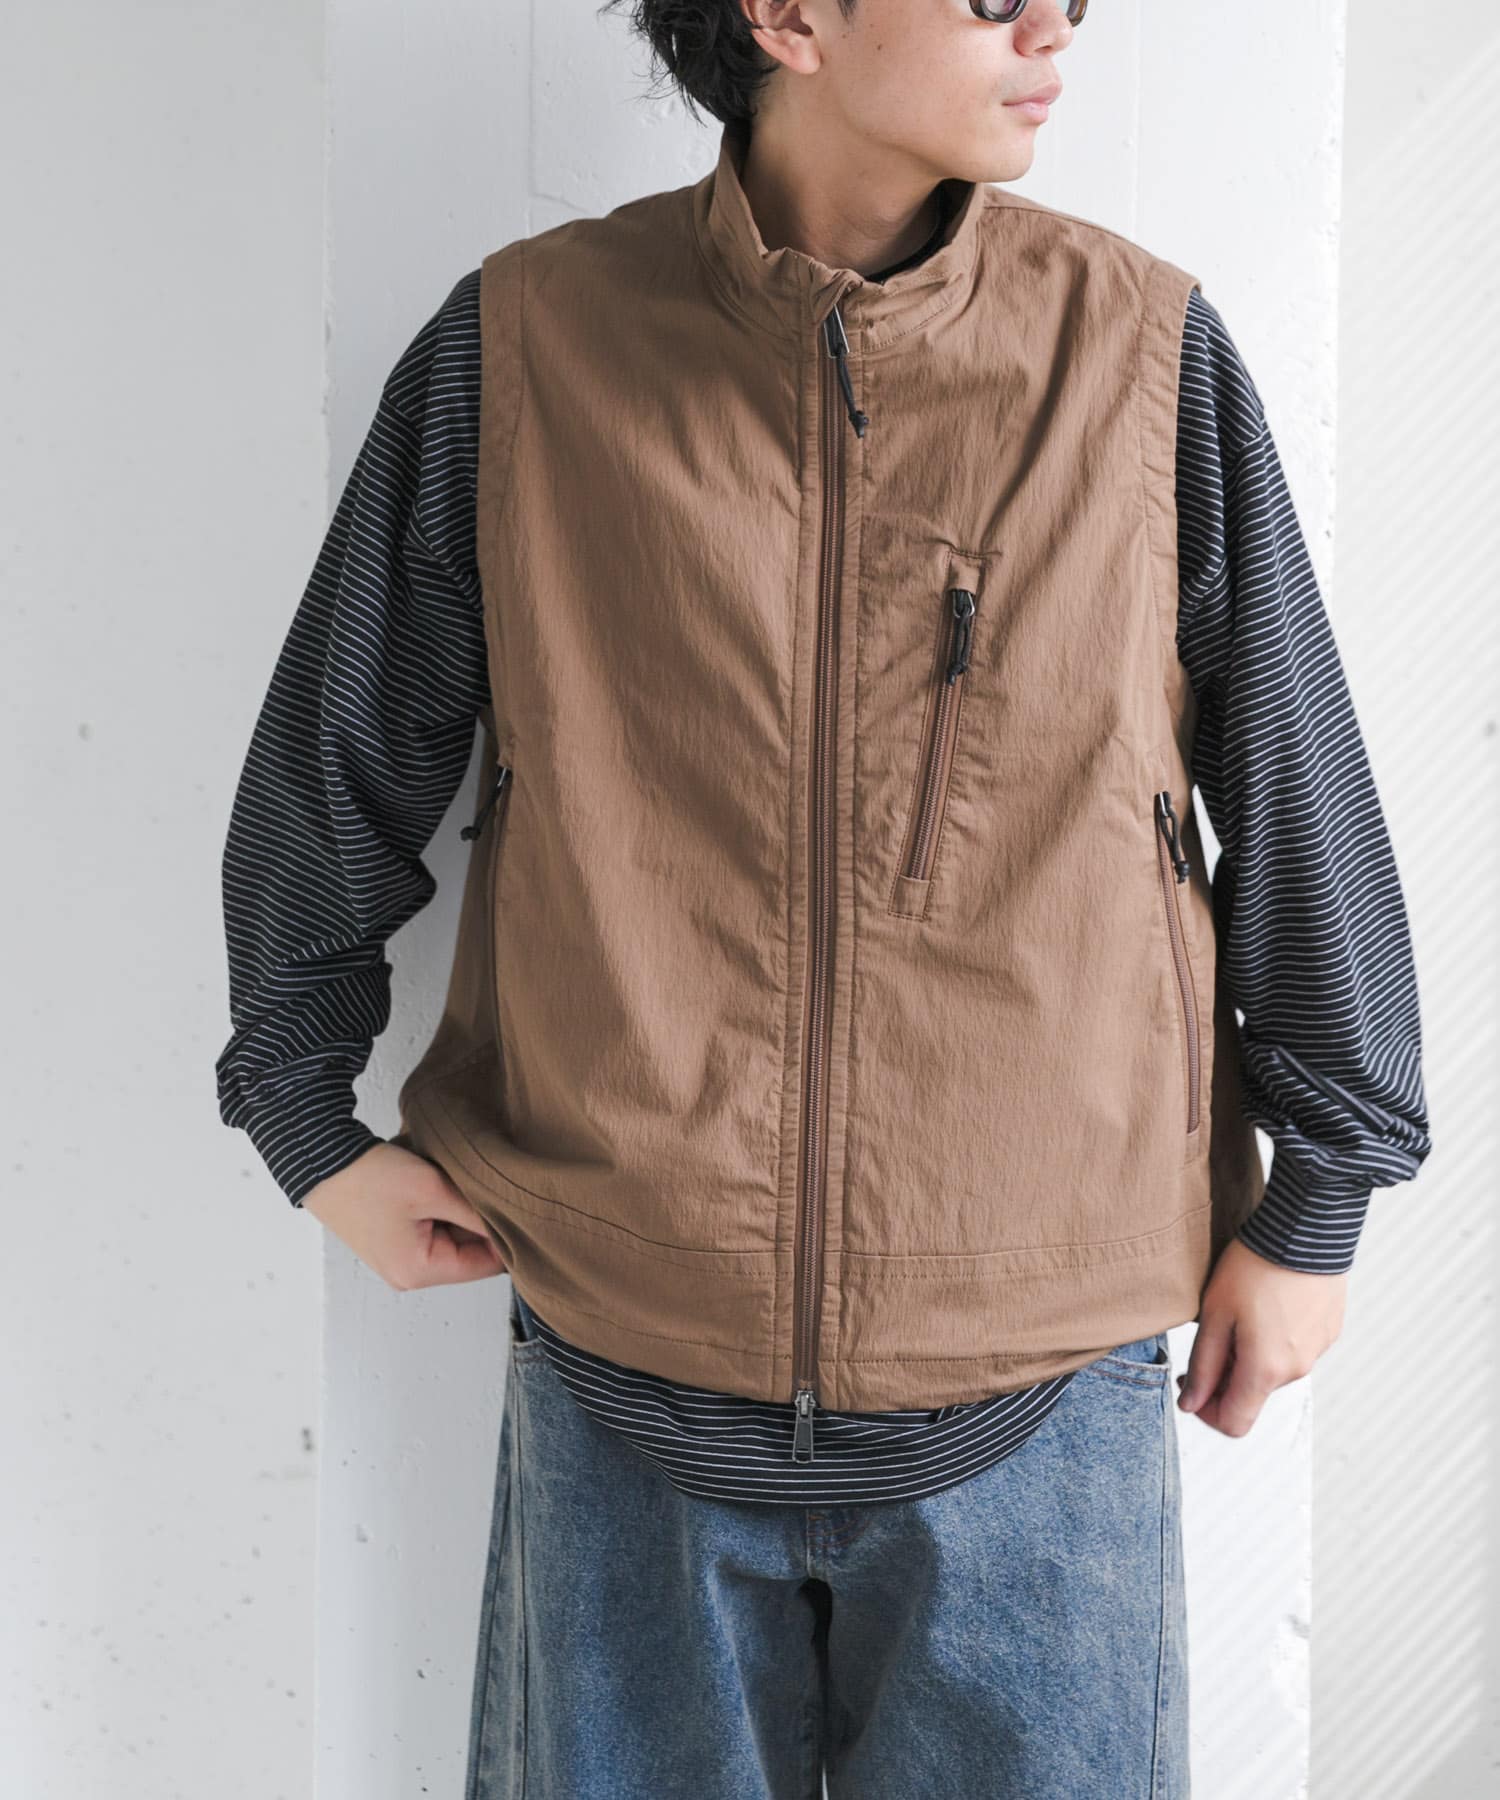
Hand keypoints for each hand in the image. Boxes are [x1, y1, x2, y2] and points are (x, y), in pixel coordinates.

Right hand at [300, 1140, 508, 1290]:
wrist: (321, 1158)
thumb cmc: (371, 1177)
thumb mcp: (433, 1190)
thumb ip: (477, 1213)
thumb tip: (514, 1224)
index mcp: (417, 1272)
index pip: (486, 1265)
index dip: (508, 1236)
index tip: (520, 1207)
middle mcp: (407, 1274)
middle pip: (468, 1253)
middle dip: (480, 1222)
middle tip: (489, 1188)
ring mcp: (397, 1258)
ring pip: (452, 1238)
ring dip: (459, 1213)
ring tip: (458, 1184)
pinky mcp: (391, 1239)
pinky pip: (432, 1229)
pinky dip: (441, 1209)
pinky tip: (440, 1186)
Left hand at [1176, 1236, 1346, 1435]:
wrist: (1304, 1230)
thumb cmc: (1253, 1267)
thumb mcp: (1214, 1314)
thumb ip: (1203, 1366)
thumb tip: (1190, 1405)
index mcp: (1265, 1370)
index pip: (1235, 1424)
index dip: (1206, 1412)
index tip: (1191, 1383)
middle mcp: (1297, 1370)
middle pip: (1252, 1394)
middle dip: (1225, 1376)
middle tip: (1210, 1336)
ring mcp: (1317, 1352)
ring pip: (1273, 1371)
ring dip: (1250, 1356)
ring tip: (1240, 1312)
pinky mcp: (1328, 1333)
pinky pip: (1294, 1350)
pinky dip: (1274, 1339)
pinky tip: (1266, 1304)